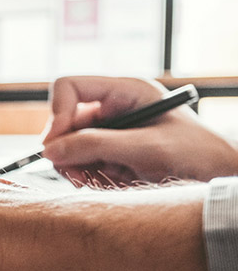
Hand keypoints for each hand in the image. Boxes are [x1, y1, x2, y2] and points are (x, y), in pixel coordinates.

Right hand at [42, 76, 237, 183]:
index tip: (57, 145)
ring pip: (69, 145)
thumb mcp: (147, 148)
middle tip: (77, 175)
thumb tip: (50, 151)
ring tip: (99, 181)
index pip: (70, 87)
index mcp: (125, 91)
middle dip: (66, 149)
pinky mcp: (112, 153)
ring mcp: (112, 131)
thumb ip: (97, 146)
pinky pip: (82, 162)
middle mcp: (114, 108)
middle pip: (65, 121)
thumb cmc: (197, 155)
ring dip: (77, 167)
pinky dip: (88, 175)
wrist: (220, 177)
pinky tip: (109, 183)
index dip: (58, 114)